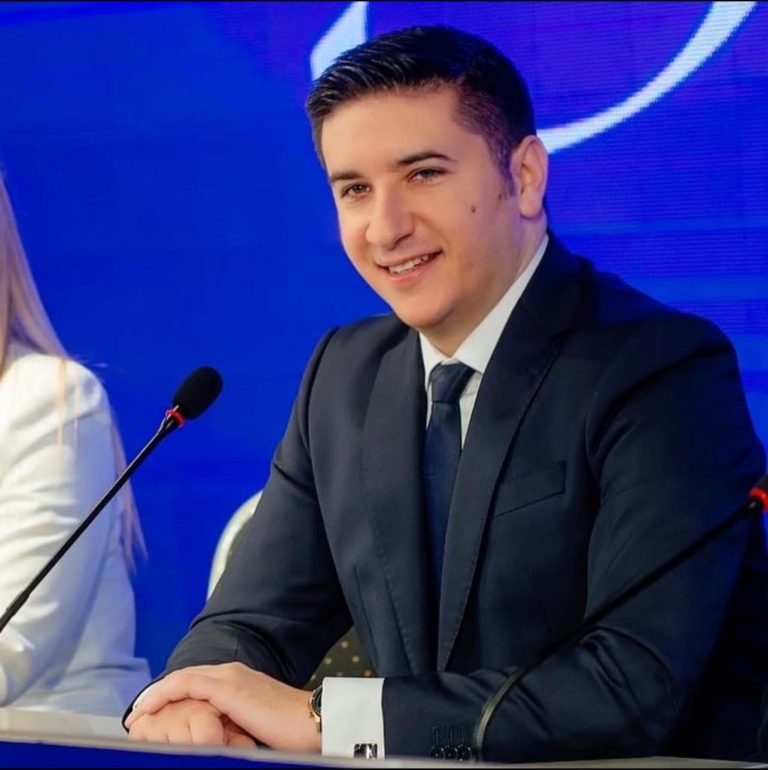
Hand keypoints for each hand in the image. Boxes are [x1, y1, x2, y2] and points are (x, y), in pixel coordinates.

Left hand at [125, 663, 320, 752]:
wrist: (312, 721)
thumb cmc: (289, 730)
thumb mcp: (252, 724)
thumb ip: (231, 723)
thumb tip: (215, 738)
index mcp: (238, 680)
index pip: (196, 683)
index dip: (171, 697)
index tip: (153, 717)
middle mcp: (232, 673)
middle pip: (185, 679)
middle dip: (157, 697)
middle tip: (136, 717)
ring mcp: (230, 678)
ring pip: (182, 679)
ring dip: (155, 696)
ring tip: (136, 716)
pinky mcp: (228, 688)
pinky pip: (186, 685)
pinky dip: (164, 694)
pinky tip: (148, 709)